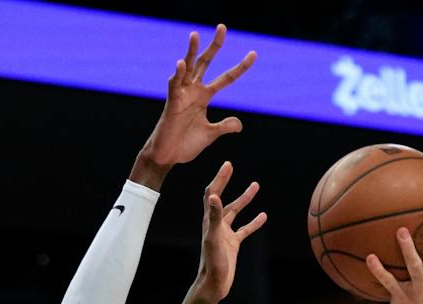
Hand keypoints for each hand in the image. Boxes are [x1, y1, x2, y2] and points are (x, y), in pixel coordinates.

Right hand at [137, 24, 254, 176]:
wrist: (168, 157)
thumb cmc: (186, 144)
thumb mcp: (211, 134)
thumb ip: (224, 126)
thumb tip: (239, 124)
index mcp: (204, 97)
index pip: (226, 78)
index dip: (240, 67)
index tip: (254, 54)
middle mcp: (194, 91)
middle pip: (205, 63)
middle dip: (214, 46)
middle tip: (222, 27)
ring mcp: (182, 95)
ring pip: (187, 68)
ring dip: (191, 51)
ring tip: (195, 35)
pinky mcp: (171, 103)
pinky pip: (174, 85)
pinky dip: (178, 74)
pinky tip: (181, 63)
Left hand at [196, 162, 264, 301]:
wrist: (214, 284)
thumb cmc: (212, 262)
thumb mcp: (214, 238)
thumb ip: (214, 217)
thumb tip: (214, 196)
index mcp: (209, 220)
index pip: (212, 193)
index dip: (219, 179)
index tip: (228, 165)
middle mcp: (216, 224)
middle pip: (222, 199)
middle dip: (227, 182)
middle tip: (232, 167)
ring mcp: (225, 234)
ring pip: (236, 212)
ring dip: (244, 199)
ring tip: (256, 185)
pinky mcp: (233, 244)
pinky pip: (245, 229)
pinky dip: (254, 222)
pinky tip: (264, 216)